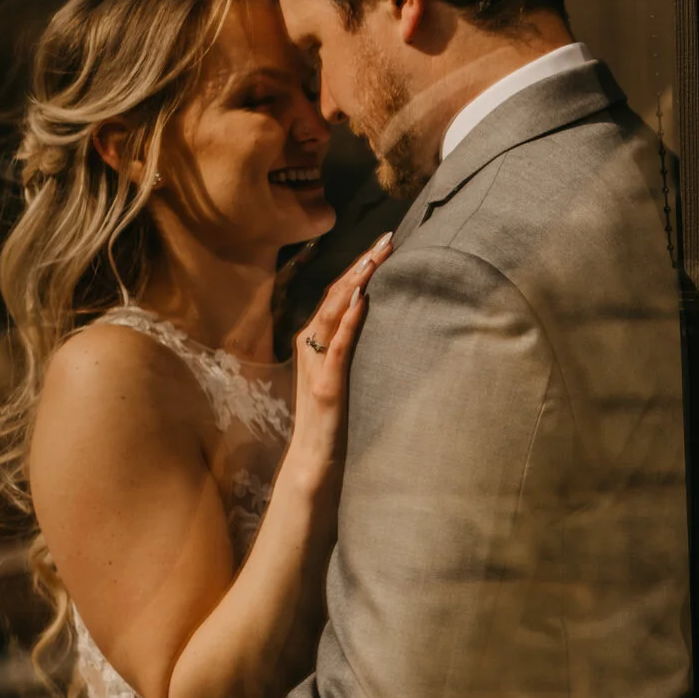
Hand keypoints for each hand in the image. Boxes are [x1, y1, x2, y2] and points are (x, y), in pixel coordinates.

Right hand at [286, 234, 391, 479]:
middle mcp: (310, 345)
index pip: (339, 293)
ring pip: (334, 313)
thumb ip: (347, 341)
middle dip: (362, 263)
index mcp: (314, 339)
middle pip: (336, 294)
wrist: (313, 459)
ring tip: (376, 257)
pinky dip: (350, 322)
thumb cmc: (330, 416)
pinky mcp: (326, 386)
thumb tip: (368, 308)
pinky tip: (364, 301)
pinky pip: (338, 347)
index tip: (384, 242)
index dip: (359, 265)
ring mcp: (316, 364)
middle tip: (388, 237)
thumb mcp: (340, 371)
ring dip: (356, 283)